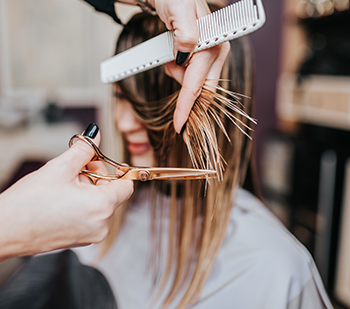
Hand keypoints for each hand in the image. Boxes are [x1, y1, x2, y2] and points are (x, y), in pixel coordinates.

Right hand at [0, 123, 132, 261]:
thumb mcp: (60, 168)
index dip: (118, 171)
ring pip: (101, 204)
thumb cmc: (28, 204)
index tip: (107, 162)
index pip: (126, 186)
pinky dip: (84, 203)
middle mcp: (102, 225)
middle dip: (98, 176)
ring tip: (66, 183)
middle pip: (112, 193)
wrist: (4, 231)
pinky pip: (92, 215)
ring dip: (89, 189)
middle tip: (78, 167)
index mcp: (102, 207)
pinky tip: (64, 197)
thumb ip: (84, 149)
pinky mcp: (81, 239)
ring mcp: (91, 234)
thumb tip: (95, 136)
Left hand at [151, 0, 229, 132]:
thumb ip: (187, 35)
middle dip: (188, 103)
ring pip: (195, 84)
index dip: (187, 108)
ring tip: (169, 57)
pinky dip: (180, 75)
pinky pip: (192, 77)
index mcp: (213, 46)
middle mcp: (215, 53)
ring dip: (178, 78)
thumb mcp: (179, 11)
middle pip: (202, 91)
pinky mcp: (201, 56)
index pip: (197, 86)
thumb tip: (186, 54)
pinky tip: (174, 60)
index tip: (180, 127)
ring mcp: (210, 56)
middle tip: (177, 108)